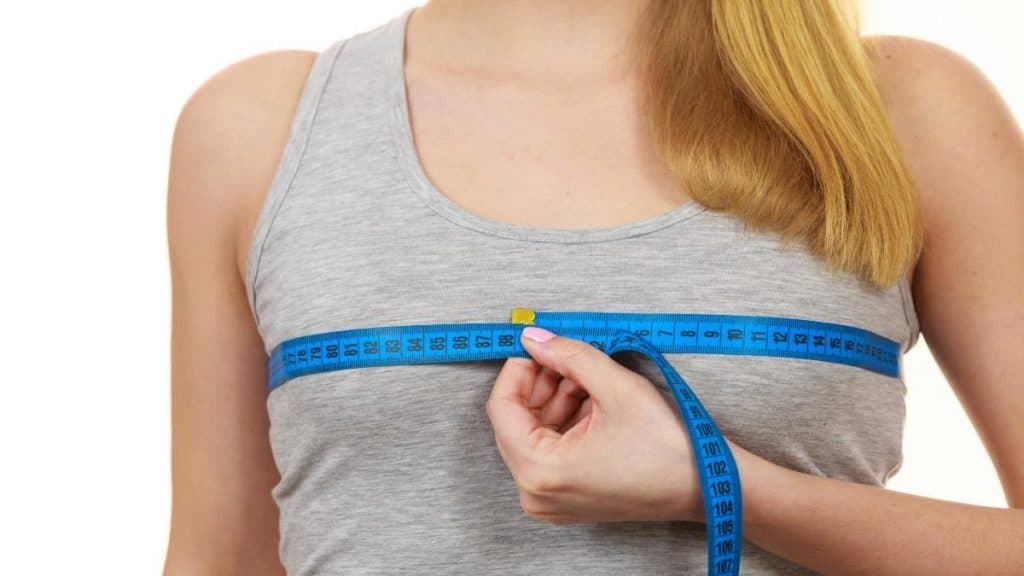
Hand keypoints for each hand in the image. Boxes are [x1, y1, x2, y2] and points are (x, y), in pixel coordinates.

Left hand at [485, 326, 703, 524]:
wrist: (703, 487)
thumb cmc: (665, 447)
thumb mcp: (614, 386)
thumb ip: (568, 355)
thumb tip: (533, 337)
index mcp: (539, 470)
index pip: (502, 406)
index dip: (518, 368)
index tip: (540, 346)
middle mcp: (534, 493)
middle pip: (515, 420)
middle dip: (541, 383)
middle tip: (570, 357)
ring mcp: (548, 500)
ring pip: (533, 432)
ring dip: (556, 399)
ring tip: (590, 380)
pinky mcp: (565, 499)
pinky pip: (548, 450)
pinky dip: (565, 421)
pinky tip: (593, 402)